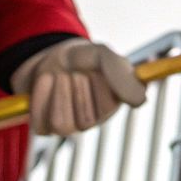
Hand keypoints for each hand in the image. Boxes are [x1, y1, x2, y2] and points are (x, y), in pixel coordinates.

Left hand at [11, 38, 147, 136]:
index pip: (107, 107)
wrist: (47, 53)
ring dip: (56, 92)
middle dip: (74, 86)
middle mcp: (92, 120)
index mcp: (112, 105)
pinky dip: (39, 97)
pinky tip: (45, 84)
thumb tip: (141, 101)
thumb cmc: (80, 56)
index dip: (96, 83)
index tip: (93, 68)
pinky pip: (39, 123)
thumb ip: (121, 76)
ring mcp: (68, 126)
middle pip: (84, 119)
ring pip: (61, 124)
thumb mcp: (102, 56)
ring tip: (58, 76)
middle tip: (74, 71)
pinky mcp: (44, 127)